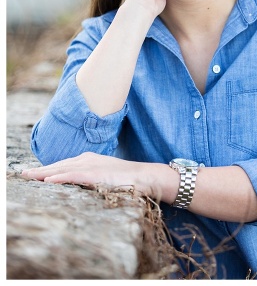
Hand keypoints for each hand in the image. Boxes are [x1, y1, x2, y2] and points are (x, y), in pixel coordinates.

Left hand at [21, 152, 162, 200]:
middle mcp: (88, 160)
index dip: (48, 169)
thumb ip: (92, 178)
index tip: (34, 173)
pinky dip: (59, 177)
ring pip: (62, 169)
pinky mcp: (95, 174)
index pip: (64, 164)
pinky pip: (73, 176)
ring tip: (28, 176)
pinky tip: (48, 180)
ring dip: (44, 173)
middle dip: (40, 170)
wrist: (145, 176)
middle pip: (59, 165)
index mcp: (90, 160)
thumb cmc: (128, 179)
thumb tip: (82, 185)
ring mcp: (91, 166)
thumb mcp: (106, 176)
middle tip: (23, 174)